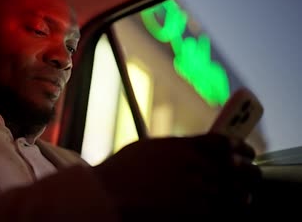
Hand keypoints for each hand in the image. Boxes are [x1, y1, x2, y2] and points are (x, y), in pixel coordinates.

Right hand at [93, 134, 260, 218]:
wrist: (106, 200)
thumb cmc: (122, 172)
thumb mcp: (149, 148)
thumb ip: (177, 148)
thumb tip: (199, 149)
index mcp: (183, 147)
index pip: (224, 143)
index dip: (239, 146)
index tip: (244, 150)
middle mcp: (194, 168)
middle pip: (237, 167)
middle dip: (249, 169)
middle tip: (252, 171)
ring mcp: (197, 194)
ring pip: (235, 192)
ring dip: (245, 190)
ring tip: (246, 191)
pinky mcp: (195, 217)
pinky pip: (226, 212)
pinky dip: (236, 209)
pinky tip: (238, 206)